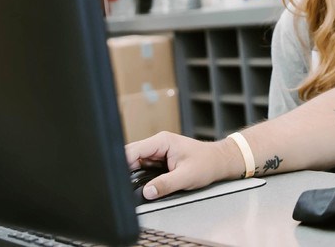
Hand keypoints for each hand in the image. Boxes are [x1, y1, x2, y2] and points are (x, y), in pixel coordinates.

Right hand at [124, 131, 240, 199]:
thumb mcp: (187, 176)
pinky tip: (135, 185)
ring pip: (134, 163)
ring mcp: (157, 153)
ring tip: (125, 187)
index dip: (121, 164)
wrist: (219, 162)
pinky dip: (137, 177)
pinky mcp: (158, 161)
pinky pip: (142, 168)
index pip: (133, 150)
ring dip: (130, 174)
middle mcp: (157, 145)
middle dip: (123, 170)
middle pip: (130, 156)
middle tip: (119, 186)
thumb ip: (166, 184)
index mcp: (161, 141)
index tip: (115, 178)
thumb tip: (147, 192)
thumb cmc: (207, 163)